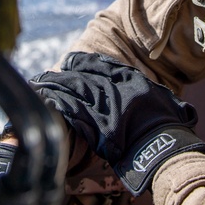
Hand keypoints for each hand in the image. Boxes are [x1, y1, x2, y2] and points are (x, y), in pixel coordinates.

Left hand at [31, 52, 204, 195]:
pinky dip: (59, 109)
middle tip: (43, 75)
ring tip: (39, 88)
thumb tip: (136, 81)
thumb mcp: (159, 94)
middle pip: (80, 79)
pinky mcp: (95, 127)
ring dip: (54, 90)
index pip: (99, 65)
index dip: (81, 63)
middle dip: (61, 77)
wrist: (161, 142)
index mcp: (127, 79)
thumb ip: (143, 85)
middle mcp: (112, 89)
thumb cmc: (166, 119)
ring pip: (73, 94)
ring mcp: (102, 108)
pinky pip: (73, 114)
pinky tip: (48, 105)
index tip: (69, 61)